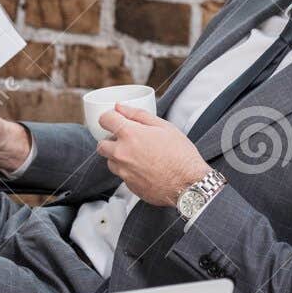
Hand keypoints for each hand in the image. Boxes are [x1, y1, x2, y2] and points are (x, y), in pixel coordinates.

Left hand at [95, 103, 210, 206]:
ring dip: (119, 157)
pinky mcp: (129, 186)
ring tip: (140, 156)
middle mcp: (122, 153)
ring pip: (110, 161)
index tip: (115, 120)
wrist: (190, 185)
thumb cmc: (181, 155)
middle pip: (102, 144)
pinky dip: (129, 171)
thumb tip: (120, 107)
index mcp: (130, 135)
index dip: (109, 117)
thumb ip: (138, 114)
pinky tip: (145, 169)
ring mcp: (124, 172)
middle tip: (128, 141)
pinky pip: (122, 175)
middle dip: (111, 141)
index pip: (104, 119)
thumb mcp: (164, 127)